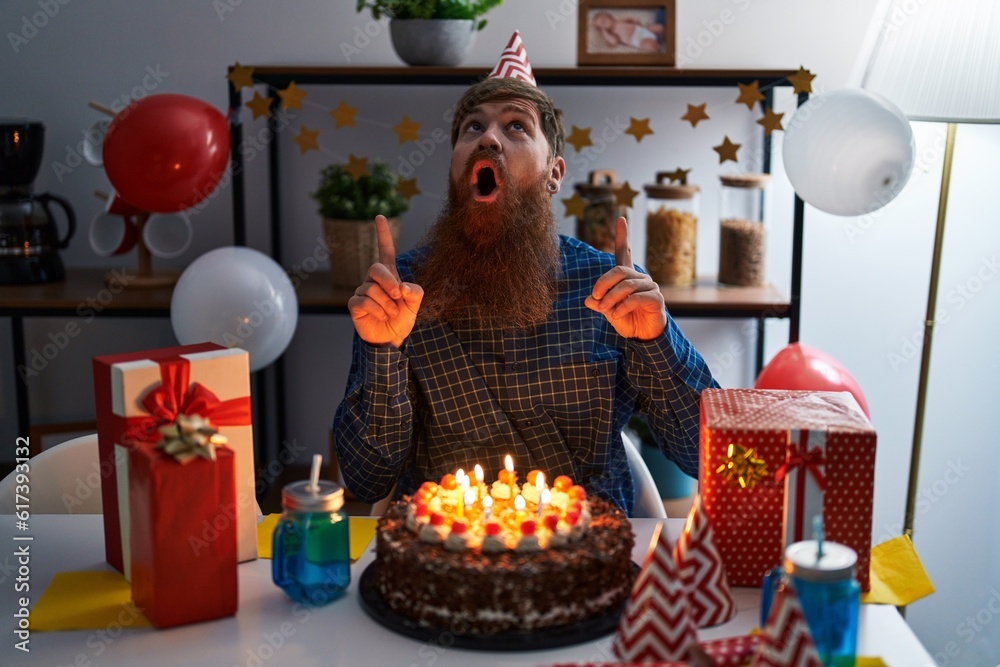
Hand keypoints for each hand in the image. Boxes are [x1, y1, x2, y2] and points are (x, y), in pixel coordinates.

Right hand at [347, 215, 422, 347]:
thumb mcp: (415, 305)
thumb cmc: (402, 318)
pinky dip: (377, 311)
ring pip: (371, 289)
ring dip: (387, 304)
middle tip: (398, 296)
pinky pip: (363, 301)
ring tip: (391, 313)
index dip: (383, 234)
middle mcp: (373, 280)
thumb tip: (403, 287)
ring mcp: (362, 291)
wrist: (391, 338)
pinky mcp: (355, 304)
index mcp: (389, 275)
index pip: (385, 250)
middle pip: (376, 268)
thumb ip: (415, 292)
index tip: (380, 216)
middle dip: (388, 281)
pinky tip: (383, 317)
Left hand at [585, 217, 666, 340]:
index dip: (622, 236)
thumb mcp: (608, 311)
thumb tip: (588, 299)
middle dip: (603, 285)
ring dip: (611, 299)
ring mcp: (650, 287)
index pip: (624, 253)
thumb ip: (599, 303)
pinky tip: (616, 315)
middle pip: (619, 271)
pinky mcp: (656, 298)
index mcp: (627, 277)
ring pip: (626, 285)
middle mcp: (640, 278)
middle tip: (596, 300)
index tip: (621, 218)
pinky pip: (636, 298)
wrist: (643, 337)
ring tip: (605, 311)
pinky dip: (622, 307)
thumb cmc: (627, 320)